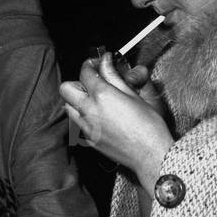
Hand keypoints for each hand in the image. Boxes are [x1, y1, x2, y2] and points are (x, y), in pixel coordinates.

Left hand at [60, 54, 173, 188]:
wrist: (150, 154)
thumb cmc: (149, 125)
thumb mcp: (134, 94)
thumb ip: (115, 76)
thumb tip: (106, 61)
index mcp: (101, 95)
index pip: (85, 72)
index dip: (90, 64)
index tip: (98, 63)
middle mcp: (89, 110)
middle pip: (66, 88)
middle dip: (77, 81)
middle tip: (93, 82)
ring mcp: (86, 126)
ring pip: (67, 106)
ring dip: (77, 100)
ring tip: (95, 100)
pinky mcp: (88, 139)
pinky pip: (77, 123)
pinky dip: (83, 116)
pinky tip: (100, 117)